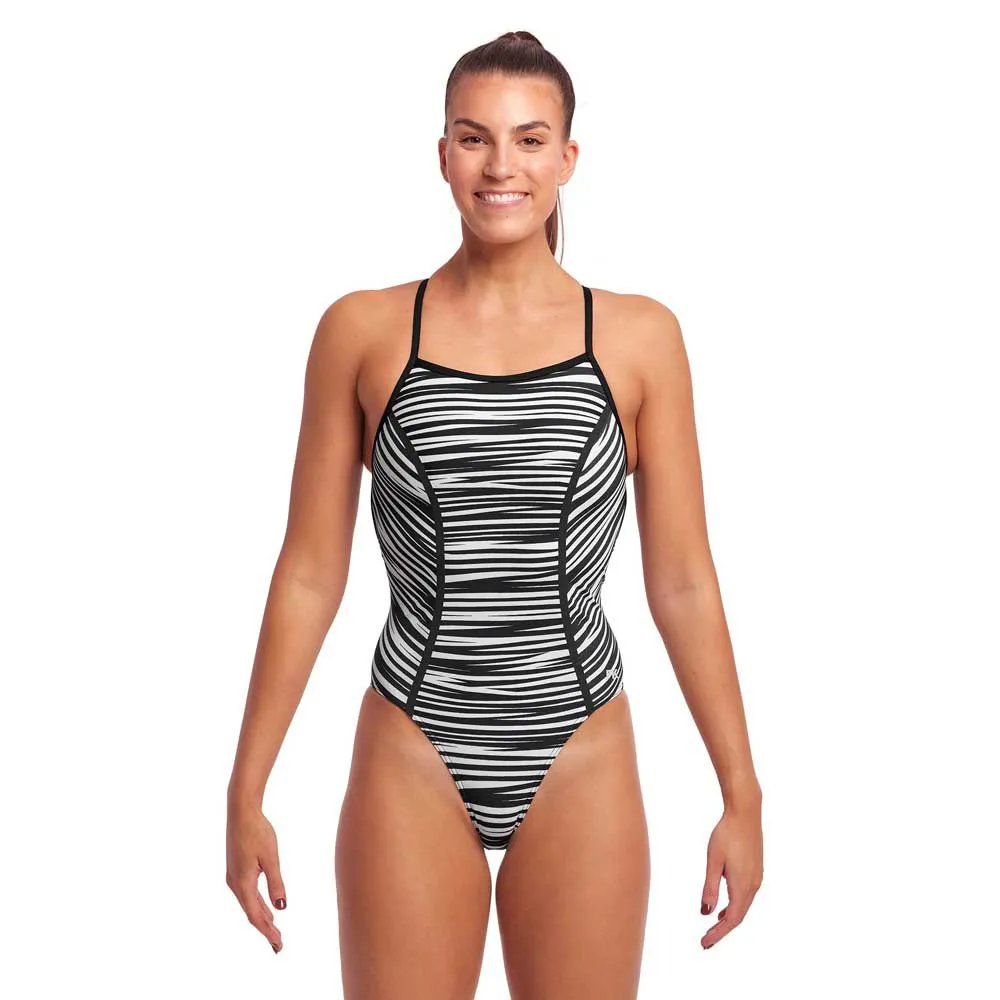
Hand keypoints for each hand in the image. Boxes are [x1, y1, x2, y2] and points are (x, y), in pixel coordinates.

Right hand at [226, 800, 286, 952]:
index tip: (278, 945)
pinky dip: (257, 904)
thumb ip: (276, 883)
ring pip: (248, 903)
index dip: (268, 932)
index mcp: (243, 883)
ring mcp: (233, 876)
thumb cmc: (257, 832)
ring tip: (274, 930)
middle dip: (265, 929)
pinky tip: (266, 906)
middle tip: (278, 944)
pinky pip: (247, 893)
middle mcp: (235, 884)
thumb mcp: (271, 858)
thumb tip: (281, 907)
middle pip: (251, 913)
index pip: (256, 916)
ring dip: (261, 917)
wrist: (241, 812)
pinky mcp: (236, 869)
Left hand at [699, 799, 762, 948]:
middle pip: (739, 916)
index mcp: (742, 885)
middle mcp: (753, 885)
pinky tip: (724, 906)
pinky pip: (746, 896)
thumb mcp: (713, 861)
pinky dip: (735, 906)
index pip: (732, 920)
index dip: (718, 934)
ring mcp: (757, 878)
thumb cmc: (726, 834)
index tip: (704, 944)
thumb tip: (706, 912)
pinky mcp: (756, 870)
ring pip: (743, 906)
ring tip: (713, 927)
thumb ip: (710, 887)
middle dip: (722, 930)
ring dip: (729, 918)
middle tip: (705, 941)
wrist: (745, 813)